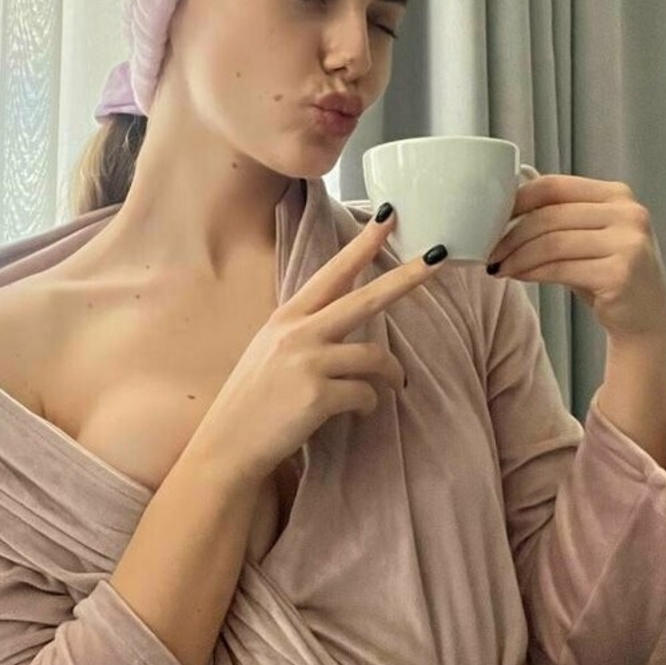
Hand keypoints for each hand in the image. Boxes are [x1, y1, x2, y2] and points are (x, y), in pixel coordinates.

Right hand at [191, 206, 447, 488]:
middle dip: (406, 277)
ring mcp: (307, 362)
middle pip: (364, 298)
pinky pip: (366, 394)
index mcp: (287, 318)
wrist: (226, 447)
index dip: (362, 245)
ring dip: (392, 373)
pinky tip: (358, 412)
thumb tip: (345, 323)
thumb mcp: (270, 351)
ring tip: (393, 385)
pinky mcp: (317, 395)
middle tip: (439, 258)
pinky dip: (369, 404)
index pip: (332, 273)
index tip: (387, 217)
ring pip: (374, 355)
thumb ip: (304, 332)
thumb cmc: (252, 402)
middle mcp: (297, 332)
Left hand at [485, 173, 665, 342]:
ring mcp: (628, 242)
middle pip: (550, 216)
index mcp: (617, 194)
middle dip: (510, 235)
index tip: (491, 217)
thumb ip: (560, 212)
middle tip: (489, 251)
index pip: (554, 186)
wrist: (644, 321)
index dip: (517, 200)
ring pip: (552, 242)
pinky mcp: (621, 273)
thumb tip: (514, 188)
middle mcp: (628, 213)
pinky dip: (532, 272)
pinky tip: (518, 276)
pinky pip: (560, 268)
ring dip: (517, 256)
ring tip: (498, 267)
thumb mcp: (587, 235)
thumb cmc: (608, 275)